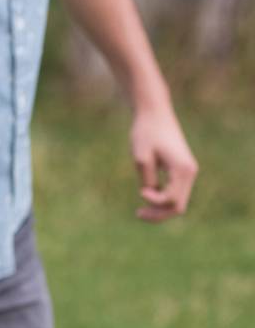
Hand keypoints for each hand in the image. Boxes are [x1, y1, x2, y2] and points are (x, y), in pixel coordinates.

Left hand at [130, 105, 197, 221]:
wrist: (154, 113)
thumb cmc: (146, 132)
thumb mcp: (141, 157)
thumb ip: (147, 179)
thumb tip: (150, 196)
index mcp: (183, 170)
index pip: (172, 200)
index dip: (154, 202)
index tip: (140, 192)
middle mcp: (190, 173)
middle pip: (178, 206)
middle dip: (159, 213)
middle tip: (138, 215)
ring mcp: (188, 172)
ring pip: (178, 200)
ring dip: (160, 208)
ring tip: (140, 212)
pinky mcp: (182, 169)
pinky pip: (175, 191)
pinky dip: (162, 198)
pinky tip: (146, 196)